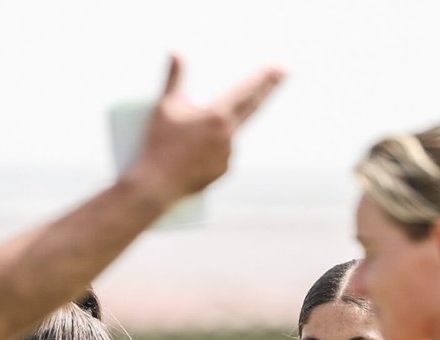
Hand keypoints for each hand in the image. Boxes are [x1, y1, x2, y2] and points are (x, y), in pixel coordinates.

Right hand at [131, 56, 286, 207]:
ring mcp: (227, 156)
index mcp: (217, 116)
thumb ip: (174, 78)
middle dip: (268, 89)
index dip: (265, 77)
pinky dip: (214, 149)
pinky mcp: (222, 172)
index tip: (280, 67)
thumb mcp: (164, 108)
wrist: (155, 187)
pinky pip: (223, 154)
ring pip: (230, 134)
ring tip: (191, 141)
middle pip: (253, 107)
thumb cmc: (158, 146)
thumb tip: (176, 52)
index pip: (247, 91)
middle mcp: (228, 136)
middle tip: (284, 73)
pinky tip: (195, 156)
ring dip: (219, 129)